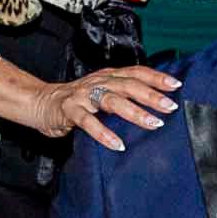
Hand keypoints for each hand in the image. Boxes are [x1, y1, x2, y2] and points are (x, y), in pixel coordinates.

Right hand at [31, 65, 180, 152]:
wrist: (40, 102)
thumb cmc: (78, 101)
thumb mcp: (102, 93)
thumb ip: (123, 97)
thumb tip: (155, 108)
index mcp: (108, 77)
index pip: (135, 72)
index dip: (156, 77)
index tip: (176, 84)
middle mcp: (98, 82)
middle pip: (128, 85)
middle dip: (151, 95)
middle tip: (170, 107)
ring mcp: (83, 95)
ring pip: (112, 100)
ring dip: (134, 112)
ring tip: (153, 124)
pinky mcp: (69, 110)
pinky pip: (87, 122)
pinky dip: (103, 133)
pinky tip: (117, 145)